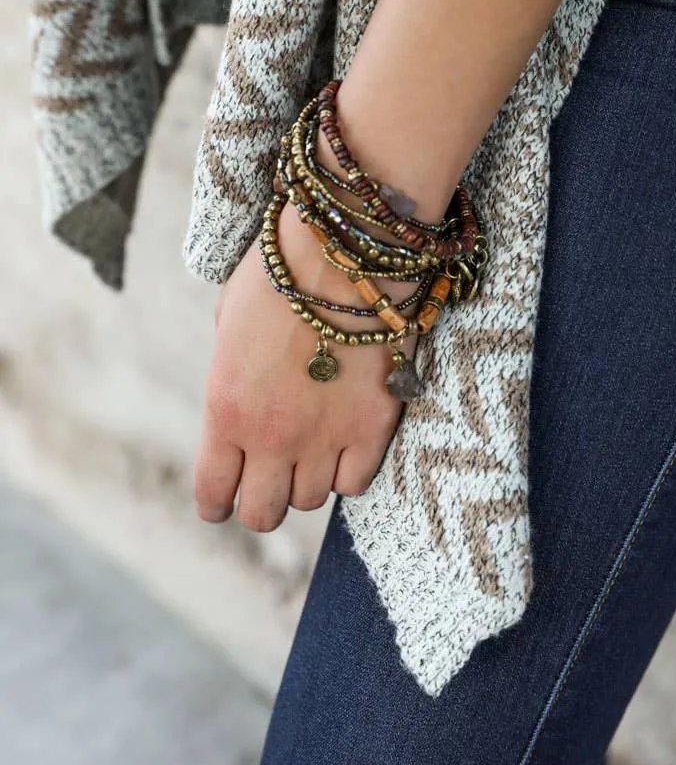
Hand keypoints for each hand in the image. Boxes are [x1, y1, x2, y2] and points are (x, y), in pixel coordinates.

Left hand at [193, 199, 414, 531]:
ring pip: (310, 499)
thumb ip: (231, 377)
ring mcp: (324, 437)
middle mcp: (271, 436)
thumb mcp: (229, 324)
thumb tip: (243, 399)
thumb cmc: (281, 274)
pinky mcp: (372, 427)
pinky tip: (347, 439)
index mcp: (225, 411)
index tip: (226, 498)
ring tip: (315, 445)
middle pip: (263, 513)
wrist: (344, 252)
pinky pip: (355, 482)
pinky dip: (349, 468)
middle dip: (263, 498)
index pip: (213, 493)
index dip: (218, 502)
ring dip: (308, 477)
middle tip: (273, 475)